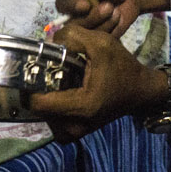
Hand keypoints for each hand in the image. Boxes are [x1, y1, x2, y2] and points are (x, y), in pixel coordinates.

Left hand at [29, 24, 163, 142]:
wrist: (140, 90)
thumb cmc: (123, 67)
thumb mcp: (102, 43)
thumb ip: (73, 37)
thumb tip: (47, 41)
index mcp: (82, 106)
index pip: (37, 103)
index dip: (31, 84)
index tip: (36, 67)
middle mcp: (75, 126)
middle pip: (37, 108)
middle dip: (39, 87)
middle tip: (49, 70)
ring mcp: (74, 133)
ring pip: (43, 114)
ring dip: (45, 96)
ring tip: (57, 79)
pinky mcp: (74, 134)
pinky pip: (52, 119)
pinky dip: (53, 105)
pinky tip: (63, 91)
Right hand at [55, 0, 139, 38]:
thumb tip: (83, 1)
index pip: (62, 3)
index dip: (71, 6)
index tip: (85, 5)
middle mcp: (75, 15)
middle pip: (73, 24)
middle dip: (92, 17)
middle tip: (109, 6)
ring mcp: (86, 29)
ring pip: (87, 34)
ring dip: (104, 22)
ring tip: (116, 11)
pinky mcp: (98, 38)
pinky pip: (100, 40)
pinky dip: (111, 28)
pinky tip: (118, 18)